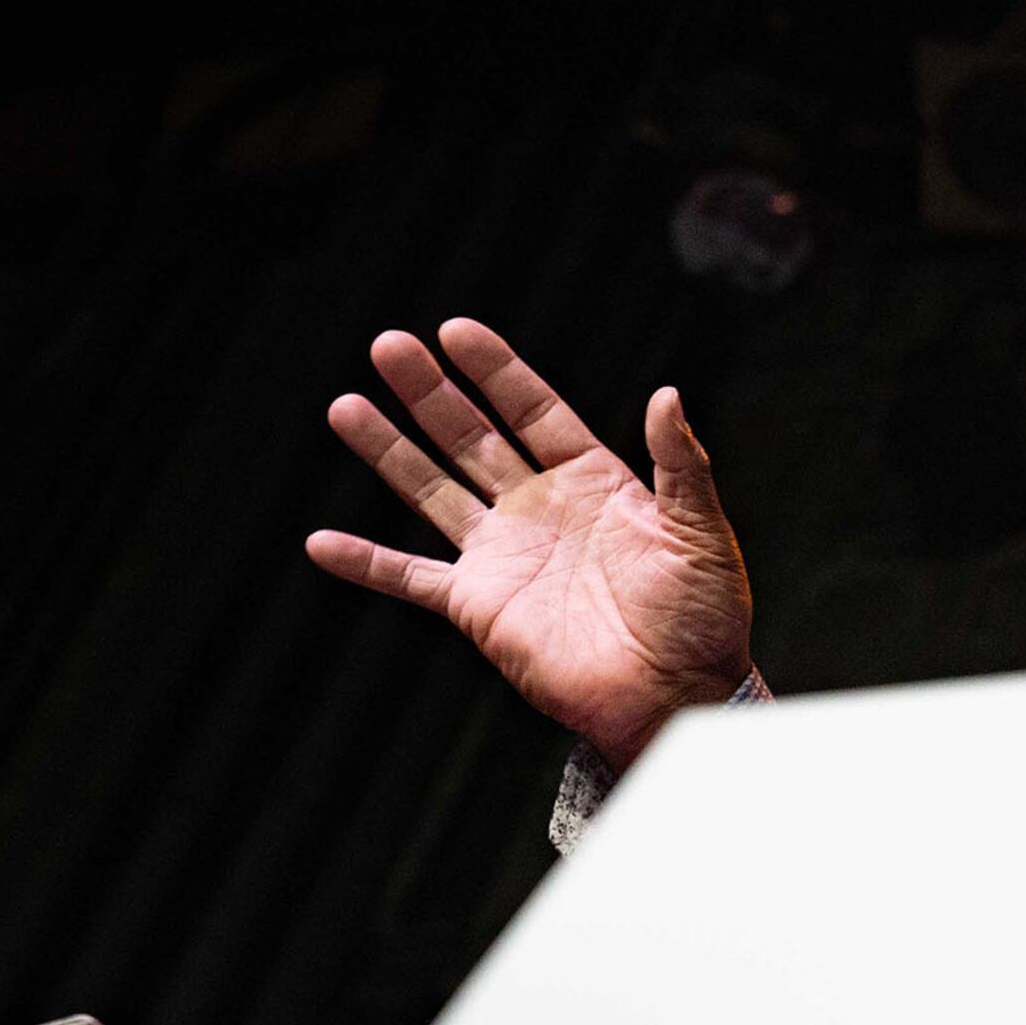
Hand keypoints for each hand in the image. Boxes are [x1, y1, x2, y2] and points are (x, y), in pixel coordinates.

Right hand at [306, 320, 755, 768]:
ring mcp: (504, 556)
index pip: (535, 412)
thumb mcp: (701, 532)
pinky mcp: (479, 606)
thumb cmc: (704, 616)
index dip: (497, 372)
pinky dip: (366, 563)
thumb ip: (681, 463)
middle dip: (430, 393)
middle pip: (472, 438)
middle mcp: (541, 510)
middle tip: (389, 345)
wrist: (677, 693)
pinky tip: (320, 542)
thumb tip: (668, 394)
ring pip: (432, 490)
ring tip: (345, 404)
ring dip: (388, 450)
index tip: (456, 330)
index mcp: (594, 482)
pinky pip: (410, 579)